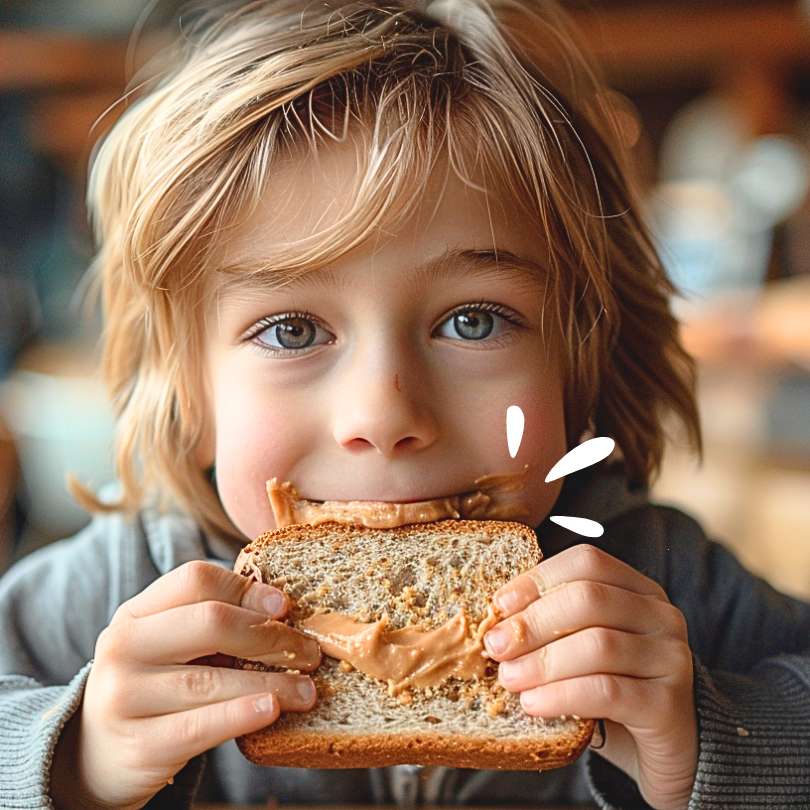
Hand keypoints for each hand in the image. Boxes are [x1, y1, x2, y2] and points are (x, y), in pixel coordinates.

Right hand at [52, 560, 320, 809]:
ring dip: (271, 682)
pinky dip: (241, 715)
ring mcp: (124, 696)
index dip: (247, 588)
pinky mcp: (138, 744)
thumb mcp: (170, 645)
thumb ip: (213, 621)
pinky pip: (200, 725)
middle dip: (269, 635)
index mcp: (136, 612)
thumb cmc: (154, 688)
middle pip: (209, 622)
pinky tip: (272, 709)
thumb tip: (284, 607)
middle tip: (309, 652)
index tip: (286, 606)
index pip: (196, 579)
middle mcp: (123, 646)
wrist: (97, 756)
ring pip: (211, 679)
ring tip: (307, 689)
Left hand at [484, 543, 696, 809]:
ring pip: (598, 645)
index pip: (587, 562)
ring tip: (508, 678)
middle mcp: (661, 615)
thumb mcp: (583, 649)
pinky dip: (562, 695)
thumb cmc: (614, 691)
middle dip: (534, 621)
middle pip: (589, 599)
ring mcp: (671, 657)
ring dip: (542, 661)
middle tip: (496, 646)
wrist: (672, 750)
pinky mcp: (669, 704)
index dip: (538, 578)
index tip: (499, 604)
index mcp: (638, 589)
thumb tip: (494, 621)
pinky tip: (533, 704)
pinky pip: (607, 692)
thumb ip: (553, 628)